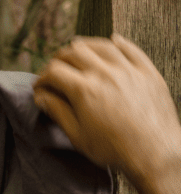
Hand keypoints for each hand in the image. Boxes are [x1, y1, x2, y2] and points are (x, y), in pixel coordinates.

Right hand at [34, 34, 180, 187]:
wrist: (153, 151)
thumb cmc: (114, 148)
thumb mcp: (78, 135)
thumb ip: (58, 112)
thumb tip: (42, 98)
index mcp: (84, 90)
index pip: (54, 71)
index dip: (42, 77)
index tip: (39, 86)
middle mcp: (105, 73)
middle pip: (75, 52)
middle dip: (58, 59)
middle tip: (53, 70)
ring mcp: (128, 69)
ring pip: (101, 45)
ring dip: (84, 46)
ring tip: (76, 51)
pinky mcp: (146, 71)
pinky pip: (130, 48)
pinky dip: (117, 43)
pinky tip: (111, 41)